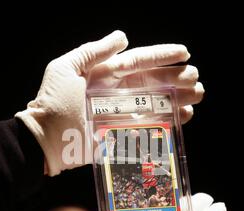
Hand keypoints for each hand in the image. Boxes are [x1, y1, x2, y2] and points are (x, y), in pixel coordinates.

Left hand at [16, 31, 203, 175]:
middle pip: (153, 82)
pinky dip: (170, 119)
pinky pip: (152, 124)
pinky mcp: (124, 132)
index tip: (184, 53)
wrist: (45, 140)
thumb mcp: (66, 69)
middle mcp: (118, 92)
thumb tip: (123, 37)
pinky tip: (185, 114)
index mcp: (106, 74)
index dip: (162, 56)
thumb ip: (92, 52)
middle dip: (177, 78)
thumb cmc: (52, 103)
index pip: (139, 61)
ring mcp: (123, 113)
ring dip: (179, 97)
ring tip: (198, 94)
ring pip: (157, 102)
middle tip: (196, 78)